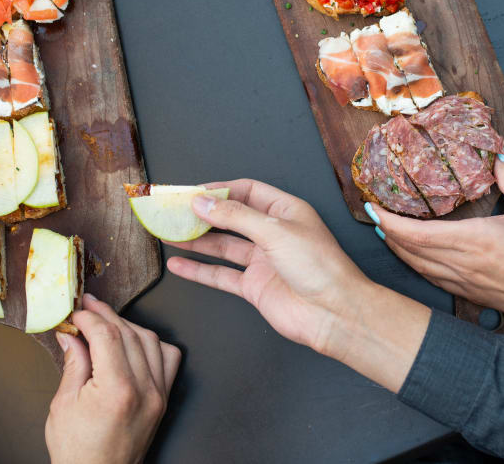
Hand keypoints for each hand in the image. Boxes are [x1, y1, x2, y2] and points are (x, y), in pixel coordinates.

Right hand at [45, 294, 180, 463]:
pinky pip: (168, 358)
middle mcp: (144, 390)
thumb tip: (71, 334)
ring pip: (150, 340)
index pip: (107, 335)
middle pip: (128, 333)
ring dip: (127, 325)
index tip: (77, 313)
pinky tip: (134, 341)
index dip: (90, 317)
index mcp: (117, 390)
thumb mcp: (63, 404)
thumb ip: (73, 363)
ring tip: (105, 322)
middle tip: (88, 308)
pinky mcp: (163, 399)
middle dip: (106, 315)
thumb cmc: (78, 452)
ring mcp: (158, 395)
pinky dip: (152, 343)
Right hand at [165, 179, 370, 355]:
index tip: (191, 192)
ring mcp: (263, 261)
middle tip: (174, 211)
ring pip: (223, 245)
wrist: (334, 313)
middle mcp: (273, 233)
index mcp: (285, 211)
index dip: (219, 190)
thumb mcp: (275, 231)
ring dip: (197, 240)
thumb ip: (236, 216)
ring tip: (168, 233)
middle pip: (231, 217)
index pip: (246, 191)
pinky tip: (179, 264)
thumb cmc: (318, 266)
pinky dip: (199, 270)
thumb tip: (203, 201)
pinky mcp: (255, 286)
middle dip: (203, 214)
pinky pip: (221, 275)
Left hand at [369, 160, 503, 329]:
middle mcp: (462, 264)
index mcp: (474, 240)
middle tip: (373, 213)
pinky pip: (431, 278)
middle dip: (385, 231)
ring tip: (384, 230)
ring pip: (417, 266)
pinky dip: (414, 264)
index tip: (373, 207)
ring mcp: (464, 282)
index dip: (389, 222)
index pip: (417, 234)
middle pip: (409, 250)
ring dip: (397, 248)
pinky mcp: (469, 294)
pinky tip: (411, 255)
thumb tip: (496, 155)